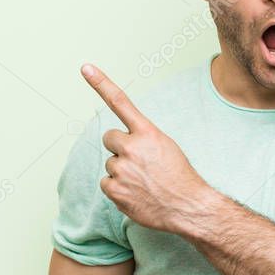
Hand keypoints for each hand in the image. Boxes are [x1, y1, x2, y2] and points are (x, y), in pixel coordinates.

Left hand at [80, 63, 215, 234]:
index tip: (85, 68)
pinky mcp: (115, 190)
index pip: (120, 102)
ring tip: (143, 181)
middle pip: (109, 138)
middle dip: (119, 147)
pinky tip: (136, 193)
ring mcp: (122, 169)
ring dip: (121, 171)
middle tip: (138, 161)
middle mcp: (132, 147)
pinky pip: (106, 183)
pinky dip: (118, 189)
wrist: (188, 207)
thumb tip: (121, 142)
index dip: (100, 83)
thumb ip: (143, 138)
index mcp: (147, 132)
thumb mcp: (166, 146)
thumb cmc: (179, 176)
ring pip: (110, 163)